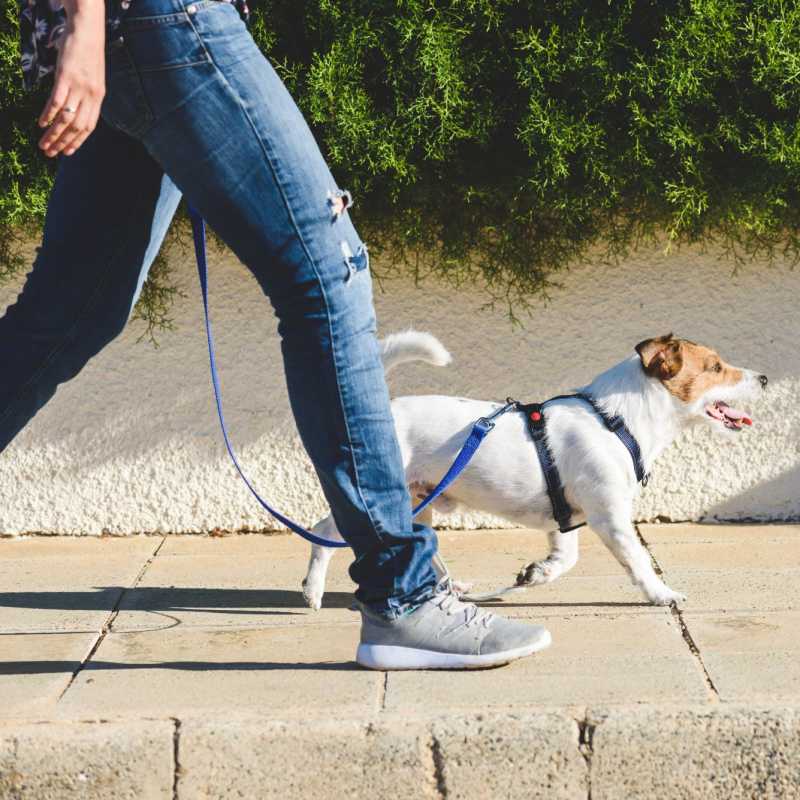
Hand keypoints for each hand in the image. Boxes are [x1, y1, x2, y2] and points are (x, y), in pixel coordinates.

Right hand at [38, 0, 105, 157]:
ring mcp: (79, 86)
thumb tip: (77, 109)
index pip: (89, 126)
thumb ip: (87, 94)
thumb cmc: (87, 53)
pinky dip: (49, 114)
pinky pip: (57, 101)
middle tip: (50, 153)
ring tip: (43, 144)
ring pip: (67, 118)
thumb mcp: (92, 77)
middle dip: (63, 143)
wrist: (88, 29)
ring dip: (54, 134)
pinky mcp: (67, 76)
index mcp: (98, 97)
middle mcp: (91, 95)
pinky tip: (42, 123)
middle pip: (77, 127)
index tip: (68, 153)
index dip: (79, 141)